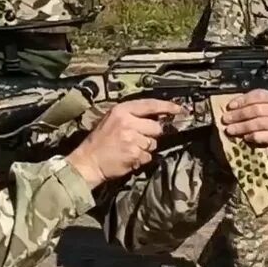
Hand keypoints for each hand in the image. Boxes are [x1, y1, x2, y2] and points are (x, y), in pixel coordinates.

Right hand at [67, 98, 183, 187]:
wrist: (87, 162)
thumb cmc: (98, 142)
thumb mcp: (111, 120)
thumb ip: (131, 116)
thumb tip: (155, 117)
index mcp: (121, 111)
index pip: (150, 105)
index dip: (167, 106)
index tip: (179, 110)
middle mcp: (127, 122)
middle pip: (156, 127)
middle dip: (151, 135)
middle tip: (137, 139)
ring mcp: (132, 139)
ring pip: (153, 144)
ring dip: (145, 149)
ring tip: (129, 149)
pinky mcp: (134, 154)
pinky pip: (148, 157)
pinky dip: (141, 159)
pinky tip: (128, 158)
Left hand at [220, 90, 267, 150]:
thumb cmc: (257, 120)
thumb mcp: (250, 108)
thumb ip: (242, 106)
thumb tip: (228, 109)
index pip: (259, 96)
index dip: (243, 100)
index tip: (230, 106)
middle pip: (257, 109)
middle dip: (239, 114)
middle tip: (226, 119)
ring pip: (260, 123)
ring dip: (242, 126)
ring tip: (230, 130)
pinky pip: (265, 135)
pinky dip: (253, 136)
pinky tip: (245, 137)